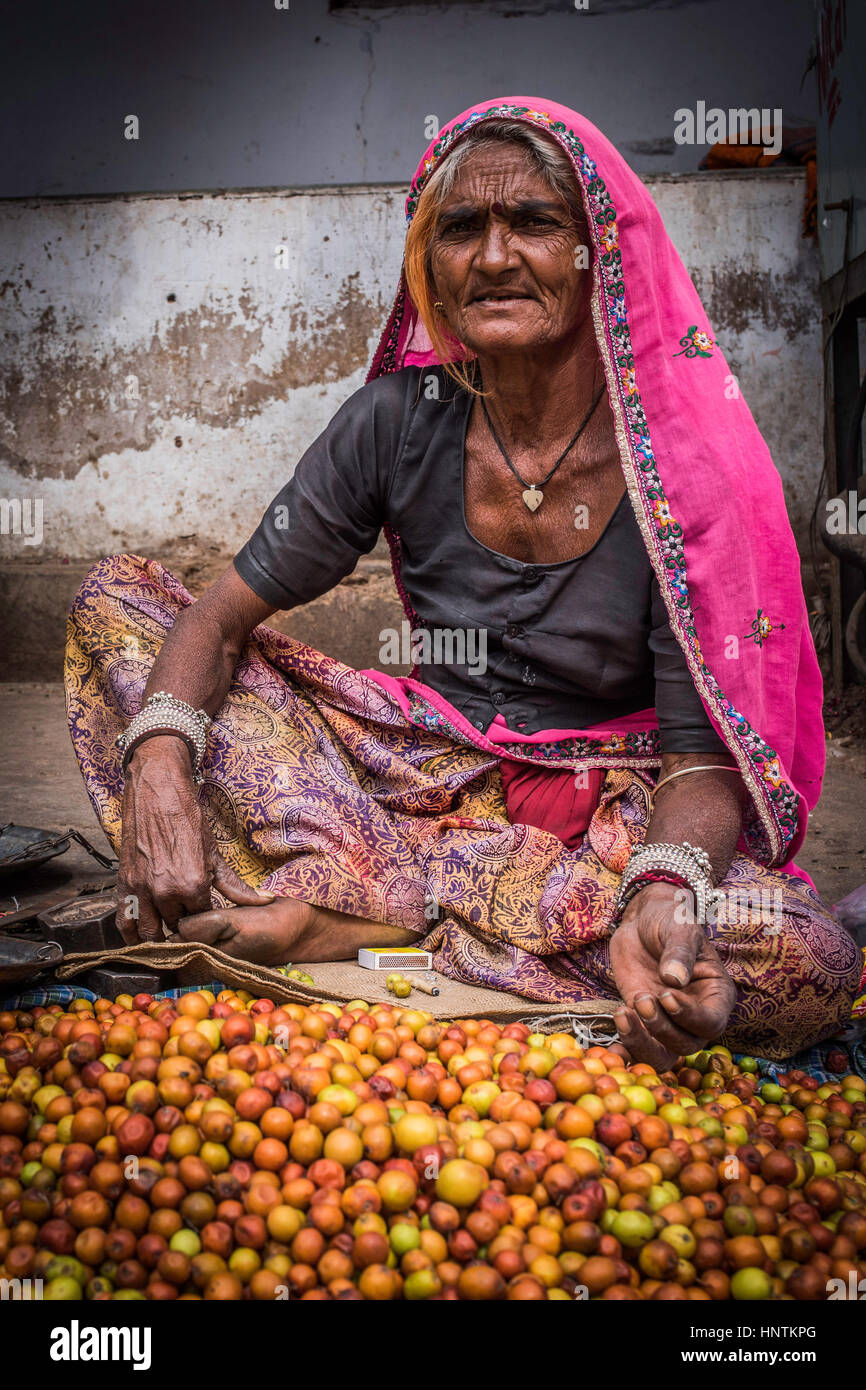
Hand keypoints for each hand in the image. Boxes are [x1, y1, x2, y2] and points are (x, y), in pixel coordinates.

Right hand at [116, 736, 272, 943]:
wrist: (157, 792)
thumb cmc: (187, 820)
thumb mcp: (215, 854)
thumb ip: (236, 886)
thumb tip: (265, 900)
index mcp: (192, 885)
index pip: (202, 921)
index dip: (205, 921)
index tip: (206, 917)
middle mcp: (165, 892)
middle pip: (176, 928)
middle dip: (183, 928)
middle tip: (188, 924)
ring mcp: (141, 890)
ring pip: (149, 932)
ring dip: (159, 936)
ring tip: (168, 933)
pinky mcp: (123, 884)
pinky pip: (124, 922)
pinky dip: (131, 934)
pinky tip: (141, 936)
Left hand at [608, 881, 735, 1070]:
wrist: (641, 923)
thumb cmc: (669, 921)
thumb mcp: (680, 928)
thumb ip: (680, 951)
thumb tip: (674, 979)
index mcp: (716, 995)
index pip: (711, 1022)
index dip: (690, 1017)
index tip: (667, 996)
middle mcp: (696, 1016)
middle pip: (687, 1044)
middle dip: (662, 1027)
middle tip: (642, 998)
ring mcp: (669, 1022)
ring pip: (663, 1056)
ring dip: (643, 1043)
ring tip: (625, 1011)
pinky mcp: (642, 1023)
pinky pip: (638, 1047)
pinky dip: (625, 1047)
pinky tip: (612, 1040)